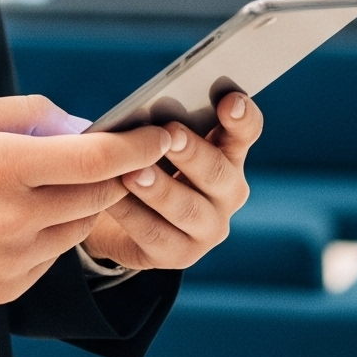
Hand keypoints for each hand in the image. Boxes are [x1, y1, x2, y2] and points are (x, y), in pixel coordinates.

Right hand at [0, 96, 169, 303]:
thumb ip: (26, 113)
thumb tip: (79, 123)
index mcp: (3, 168)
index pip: (97, 158)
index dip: (138, 146)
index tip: (160, 135)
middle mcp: (13, 219)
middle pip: (99, 195)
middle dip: (116, 172)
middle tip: (113, 155)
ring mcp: (12, 260)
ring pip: (80, 228)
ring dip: (82, 203)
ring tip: (49, 184)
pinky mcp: (7, 289)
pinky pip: (53, 256)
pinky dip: (51, 234)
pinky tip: (20, 218)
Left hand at [79, 92, 261, 270]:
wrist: (121, 222)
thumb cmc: (147, 167)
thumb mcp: (158, 144)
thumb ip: (162, 130)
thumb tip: (144, 117)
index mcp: (229, 155)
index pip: (246, 132)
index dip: (242, 117)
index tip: (230, 101)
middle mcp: (228, 193)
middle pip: (218, 172)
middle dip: (193, 153)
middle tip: (170, 133)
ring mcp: (209, 228)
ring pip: (188, 208)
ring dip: (160, 188)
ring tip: (133, 172)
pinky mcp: (180, 255)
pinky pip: (155, 234)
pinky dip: (131, 214)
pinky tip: (111, 200)